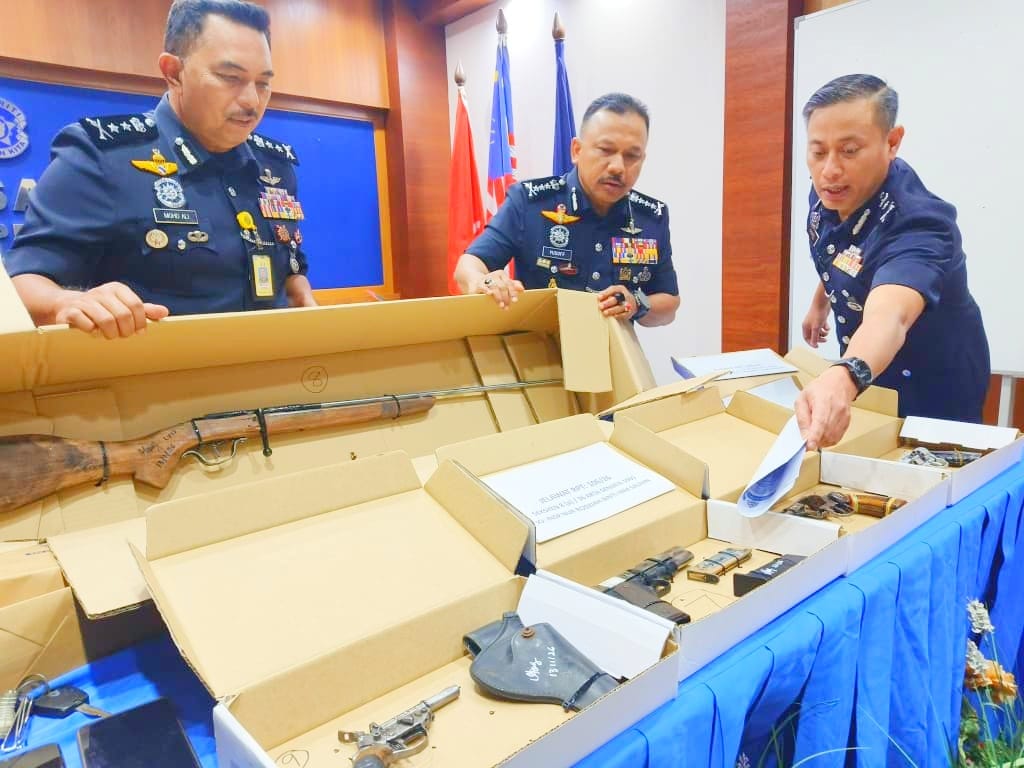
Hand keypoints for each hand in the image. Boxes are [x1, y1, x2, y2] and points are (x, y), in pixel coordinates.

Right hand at [54, 282, 168, 338]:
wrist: (69, 307)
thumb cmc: (103, 310)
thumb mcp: (124, 307)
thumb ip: (144, 310)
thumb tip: (164, 312)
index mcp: (117, 289)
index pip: (136, 306)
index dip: (140, 323)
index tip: (138, 332)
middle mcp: (101, 292)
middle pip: (123, 315)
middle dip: (126, 330)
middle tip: (123, 336)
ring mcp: (85, 300)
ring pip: (106, 320)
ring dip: (110, 334)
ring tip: (109, 336)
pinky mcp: (71, 311)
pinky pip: (85, 323)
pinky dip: (92, 331)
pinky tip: (93, 332)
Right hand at [473, 271, 523, 308]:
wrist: (476, 280)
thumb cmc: (493, 283)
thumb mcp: (503, 283)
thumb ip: (513, 285)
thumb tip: (522, 289)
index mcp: (501, 274)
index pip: (509, 284)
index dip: (513, 293)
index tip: (515, 301)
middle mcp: (494, 275)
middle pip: (503, 286)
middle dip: (506, 297)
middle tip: (507, 307)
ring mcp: (486, 279)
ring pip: (494, 287)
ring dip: (498, 297)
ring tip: (501, 305)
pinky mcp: (479, 284)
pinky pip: (483, 287)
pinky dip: (487, 290)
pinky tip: (490, 294)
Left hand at [596, 285, 635, 320]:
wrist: (633, 302)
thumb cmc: (620, 297)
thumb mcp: (615, 291)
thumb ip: (606, 293)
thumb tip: (598, 297)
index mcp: (621, 289)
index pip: (613, 289)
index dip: (606, 293)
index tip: (598, 297)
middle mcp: (625, 296)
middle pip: (616, 299)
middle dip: (608, 303)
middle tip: (600, 306)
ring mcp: (628, 304)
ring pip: (620, 308)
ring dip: (612, 310)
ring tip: (605, 312)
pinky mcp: (629, 312)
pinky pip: (624, 314)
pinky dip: (618, 315)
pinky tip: (613, 316)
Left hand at [795, 366, 858, 449]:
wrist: (840, 382)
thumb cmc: (820, 388)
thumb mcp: (802, 398)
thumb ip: (802, 417)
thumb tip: (803, 435)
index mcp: (823, 402)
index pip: (820, 422)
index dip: (814, 436)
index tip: (809, 446)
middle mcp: (836, 410)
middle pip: (825, 433)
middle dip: (814, 440)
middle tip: (805, 440)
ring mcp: (843, 417)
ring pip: (832, 438)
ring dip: (821, 441)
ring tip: (814, 433)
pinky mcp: (847, 422)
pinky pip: (837, 437)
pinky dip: (828, 440)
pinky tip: (822, 434)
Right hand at [802, 303, 830, 346]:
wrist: (822, 303)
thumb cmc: (817, 314)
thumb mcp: (816, 327)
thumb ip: (814, 336)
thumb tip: (813, 344)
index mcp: (805, 326)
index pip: (806, 338)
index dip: (811, 343)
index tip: (817, 346)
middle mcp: (809, 324)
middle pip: (813, 335)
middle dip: (819, 338)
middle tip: (825, 340)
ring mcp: (814, 322)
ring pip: (818, 331)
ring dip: (823, 333)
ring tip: (827, 332)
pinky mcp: (820, 319)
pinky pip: (823, 326)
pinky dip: (826, 328)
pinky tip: (827, 326)